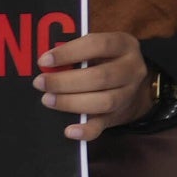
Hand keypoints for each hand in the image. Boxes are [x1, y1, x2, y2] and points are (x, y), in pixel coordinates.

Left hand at [33, 30, 155, 141]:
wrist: (136, 84)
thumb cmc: (107, 60)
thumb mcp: (100, 49)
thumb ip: (78, 51)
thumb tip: (47, 63)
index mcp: (124, 45)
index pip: (98, 45)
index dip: (69, 53)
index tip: (44, 61)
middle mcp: (131, 70)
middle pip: (100, 77)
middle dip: (65, 82)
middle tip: (40, 83)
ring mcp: (128, 94)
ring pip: (103, 102)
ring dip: (71, 102)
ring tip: (47, 100)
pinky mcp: (119, 116)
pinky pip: (103, 126)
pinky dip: (86, 130)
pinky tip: (69, 130)